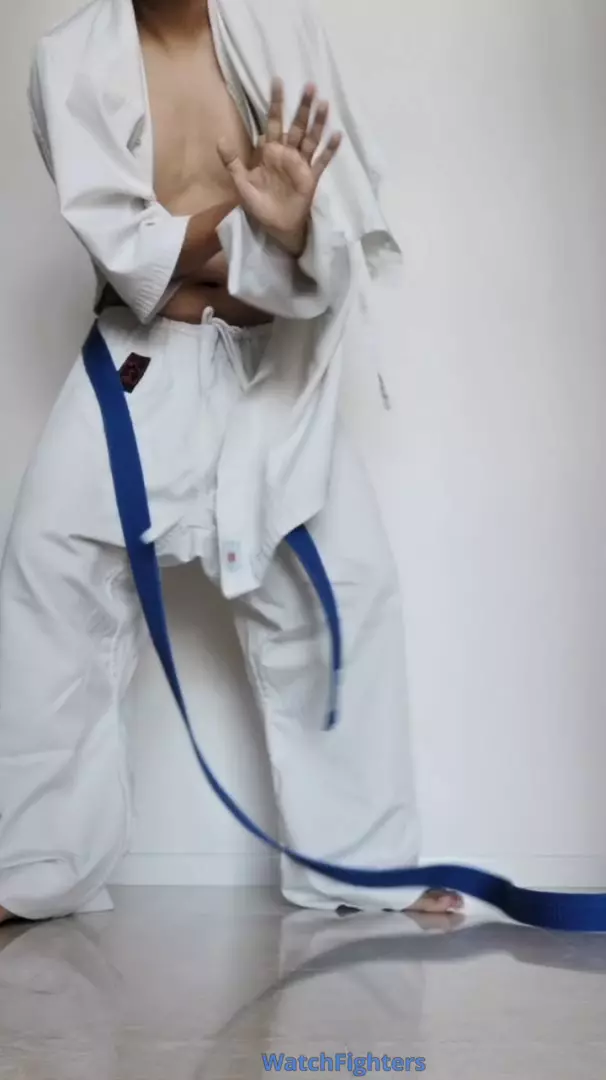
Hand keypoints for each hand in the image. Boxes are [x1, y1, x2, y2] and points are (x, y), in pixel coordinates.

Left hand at [217, 80, 341, 255]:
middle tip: (309, 85)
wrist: (276, 226)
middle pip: (296, 125)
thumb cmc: (260, 204)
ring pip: (311, 138)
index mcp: (270, 151)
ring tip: (324, 104)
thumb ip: (232, 161)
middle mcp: (287, 153)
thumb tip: (219, 139)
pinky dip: (330, 150)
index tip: (277, 81)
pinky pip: (321, 161)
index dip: (275, 103)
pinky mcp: (311, 178)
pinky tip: (337, 136)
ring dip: (317, 122)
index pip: (273, 121)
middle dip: (302, 107)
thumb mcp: (241, 183)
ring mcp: (301, 164)